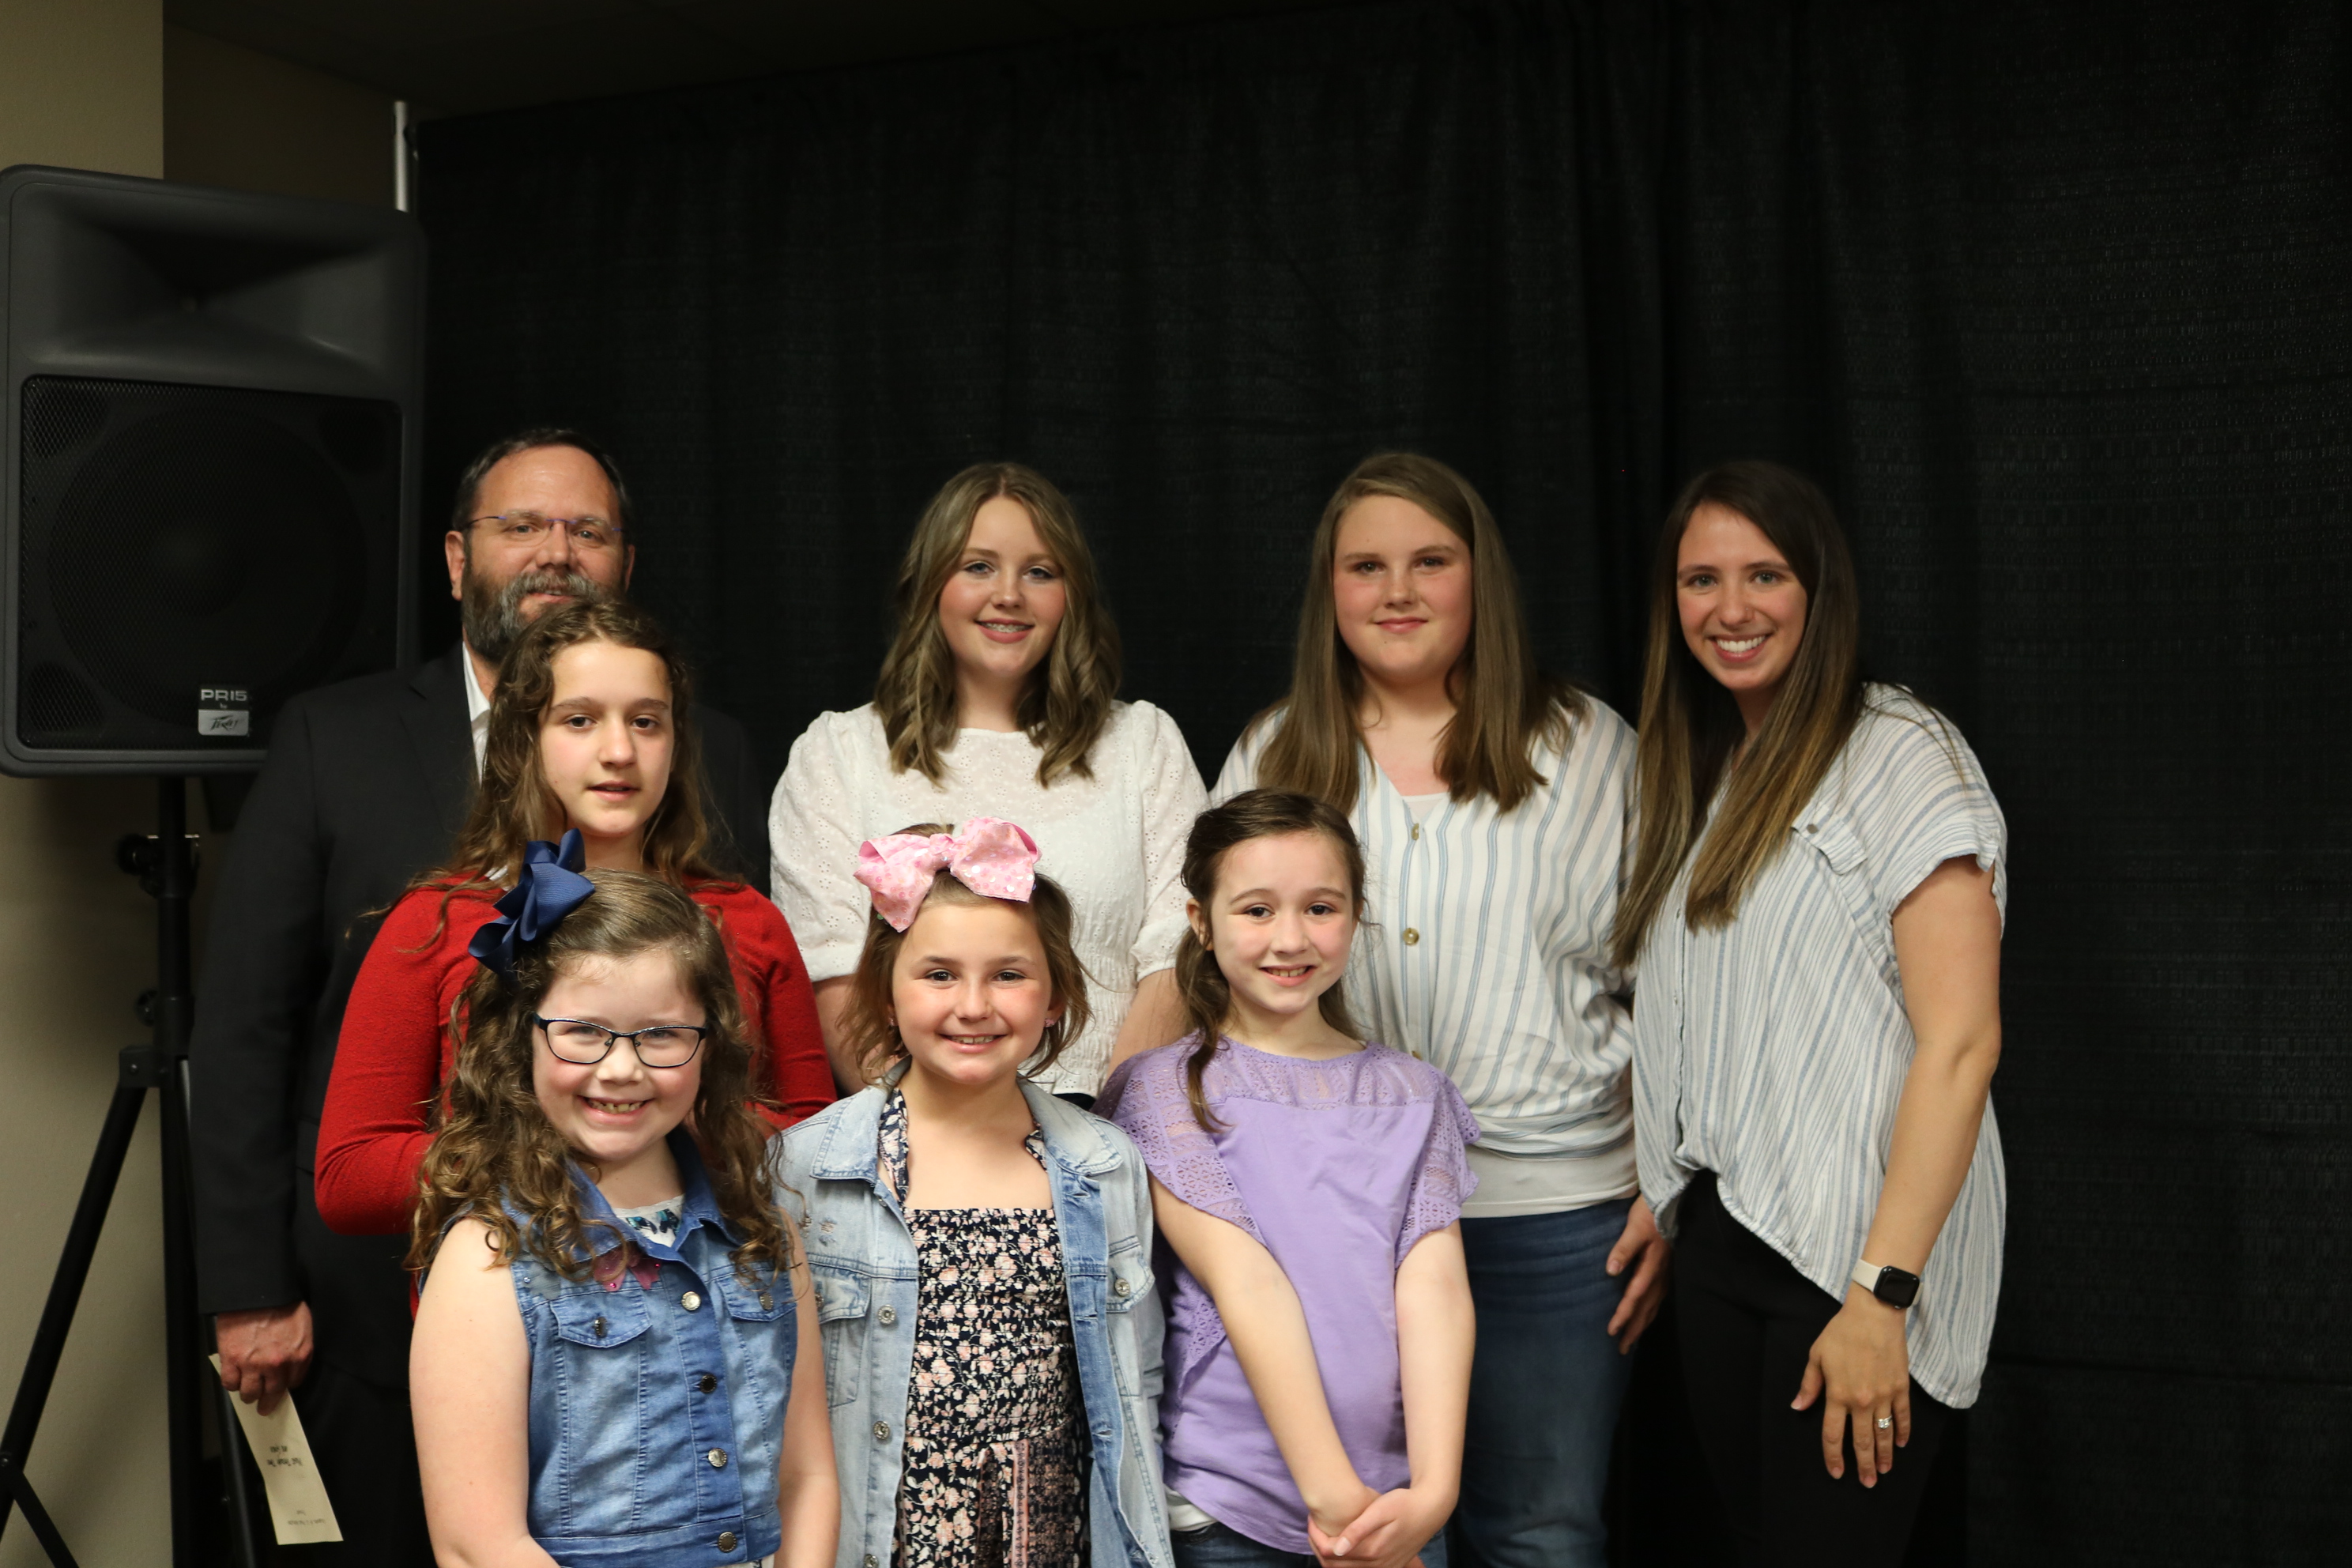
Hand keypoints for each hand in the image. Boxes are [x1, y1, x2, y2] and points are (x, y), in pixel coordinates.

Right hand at [215, 1302, 313, 1414]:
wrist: (258, 1290)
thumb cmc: (282, 1303)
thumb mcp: (303, 1326)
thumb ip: (299, 1349)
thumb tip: (292, 1367)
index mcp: (299, 1355)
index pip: (293, 1383)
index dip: (285, 1386)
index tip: (281, 1389)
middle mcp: (277, 1364)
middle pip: (271, 1393)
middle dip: (268, 1402)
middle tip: (264, 1407)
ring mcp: (253, 1364)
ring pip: (249, 1393)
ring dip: (248, 1395)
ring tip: (248, 1394)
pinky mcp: (231, 1359)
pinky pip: (229, 1383)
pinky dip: (231, 1384)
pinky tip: (234, 1380)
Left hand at [1308, 1485, 1450, 1567]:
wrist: (1430, 1510)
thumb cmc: (1404, 1504)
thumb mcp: (1381, 1510)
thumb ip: (1358, 1530)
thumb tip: (1337, 1549)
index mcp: (1372, 1550)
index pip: (1330, 1553)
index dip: (1316, 1537)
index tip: (1311, 1519)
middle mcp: (1377, 1565)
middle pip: (1334, 1566)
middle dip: (1318, 1548)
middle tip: (1313, 1528)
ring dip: (1329, 1556)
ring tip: (1322, 1535)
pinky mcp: (1389, 1566)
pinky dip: (1344, 1562)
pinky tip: (1341, 1545)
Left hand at [1604, 1196, 1669, 1351]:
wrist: (1672, 1200)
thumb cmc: (1650, 1213)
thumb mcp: (1634, 1228)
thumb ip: (1623, 1249)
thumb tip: (1610, 1271)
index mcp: (1651, 1267)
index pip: (1635, 1297)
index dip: (1623, 1315)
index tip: (1612, 1332)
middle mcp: (1660, 1275)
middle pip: (1646, 1309)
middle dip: (1634, 1330)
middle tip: (1622, 1350)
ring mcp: (1666, 1274)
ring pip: (1654, 1306)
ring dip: (1642, 1324)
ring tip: (1633, 1340)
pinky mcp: (1667, 1270)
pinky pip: (1659, 1298)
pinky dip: (1651, 1311)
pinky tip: (1647, 1316)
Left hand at [1792, 1285, 1910, 1484]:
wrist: (1873, 1315)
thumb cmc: (1841, 1333)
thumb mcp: (1817, 1356)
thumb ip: (1809, 1385)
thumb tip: (1798, 1407)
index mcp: (1837, 1394)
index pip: (1832, 1434)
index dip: (1833, 1456)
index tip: (1836, 1472)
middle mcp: (1861, 1401)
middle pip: (1861, 1441)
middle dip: (1863, 1465)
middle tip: (1867, 1483)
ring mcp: (1884, 1396)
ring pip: (1884, 1434)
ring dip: (1884, 1455)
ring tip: (1884, 1471)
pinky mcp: (1901, 1388)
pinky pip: (1903, 1417)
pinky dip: (1902, 1432)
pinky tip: (1901, 1444)